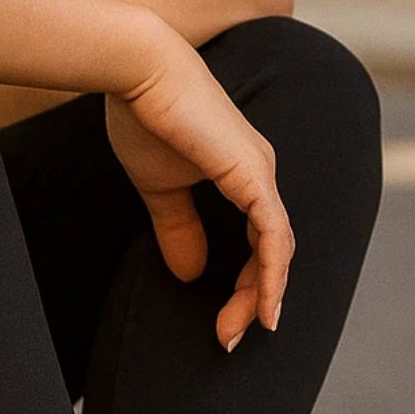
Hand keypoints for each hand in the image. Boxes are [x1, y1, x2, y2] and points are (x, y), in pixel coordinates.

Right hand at [107, 48, 293, 350]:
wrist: (137, 73)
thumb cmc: (145, 119)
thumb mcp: (161, 191)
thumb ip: (178, 231)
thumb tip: (190, 274)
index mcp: (244, 178)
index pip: (259, 245)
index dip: (247, 289)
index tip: (225, 326)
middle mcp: (260, 177)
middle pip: (273, 255)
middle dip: (253, 303)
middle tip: (227, 340)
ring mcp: (261, 175)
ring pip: (277, 251)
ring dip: (261, 298)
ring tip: (237, 333)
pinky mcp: (252, 175)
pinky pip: (273, 236)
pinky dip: (273, 275)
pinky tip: (266, 307)